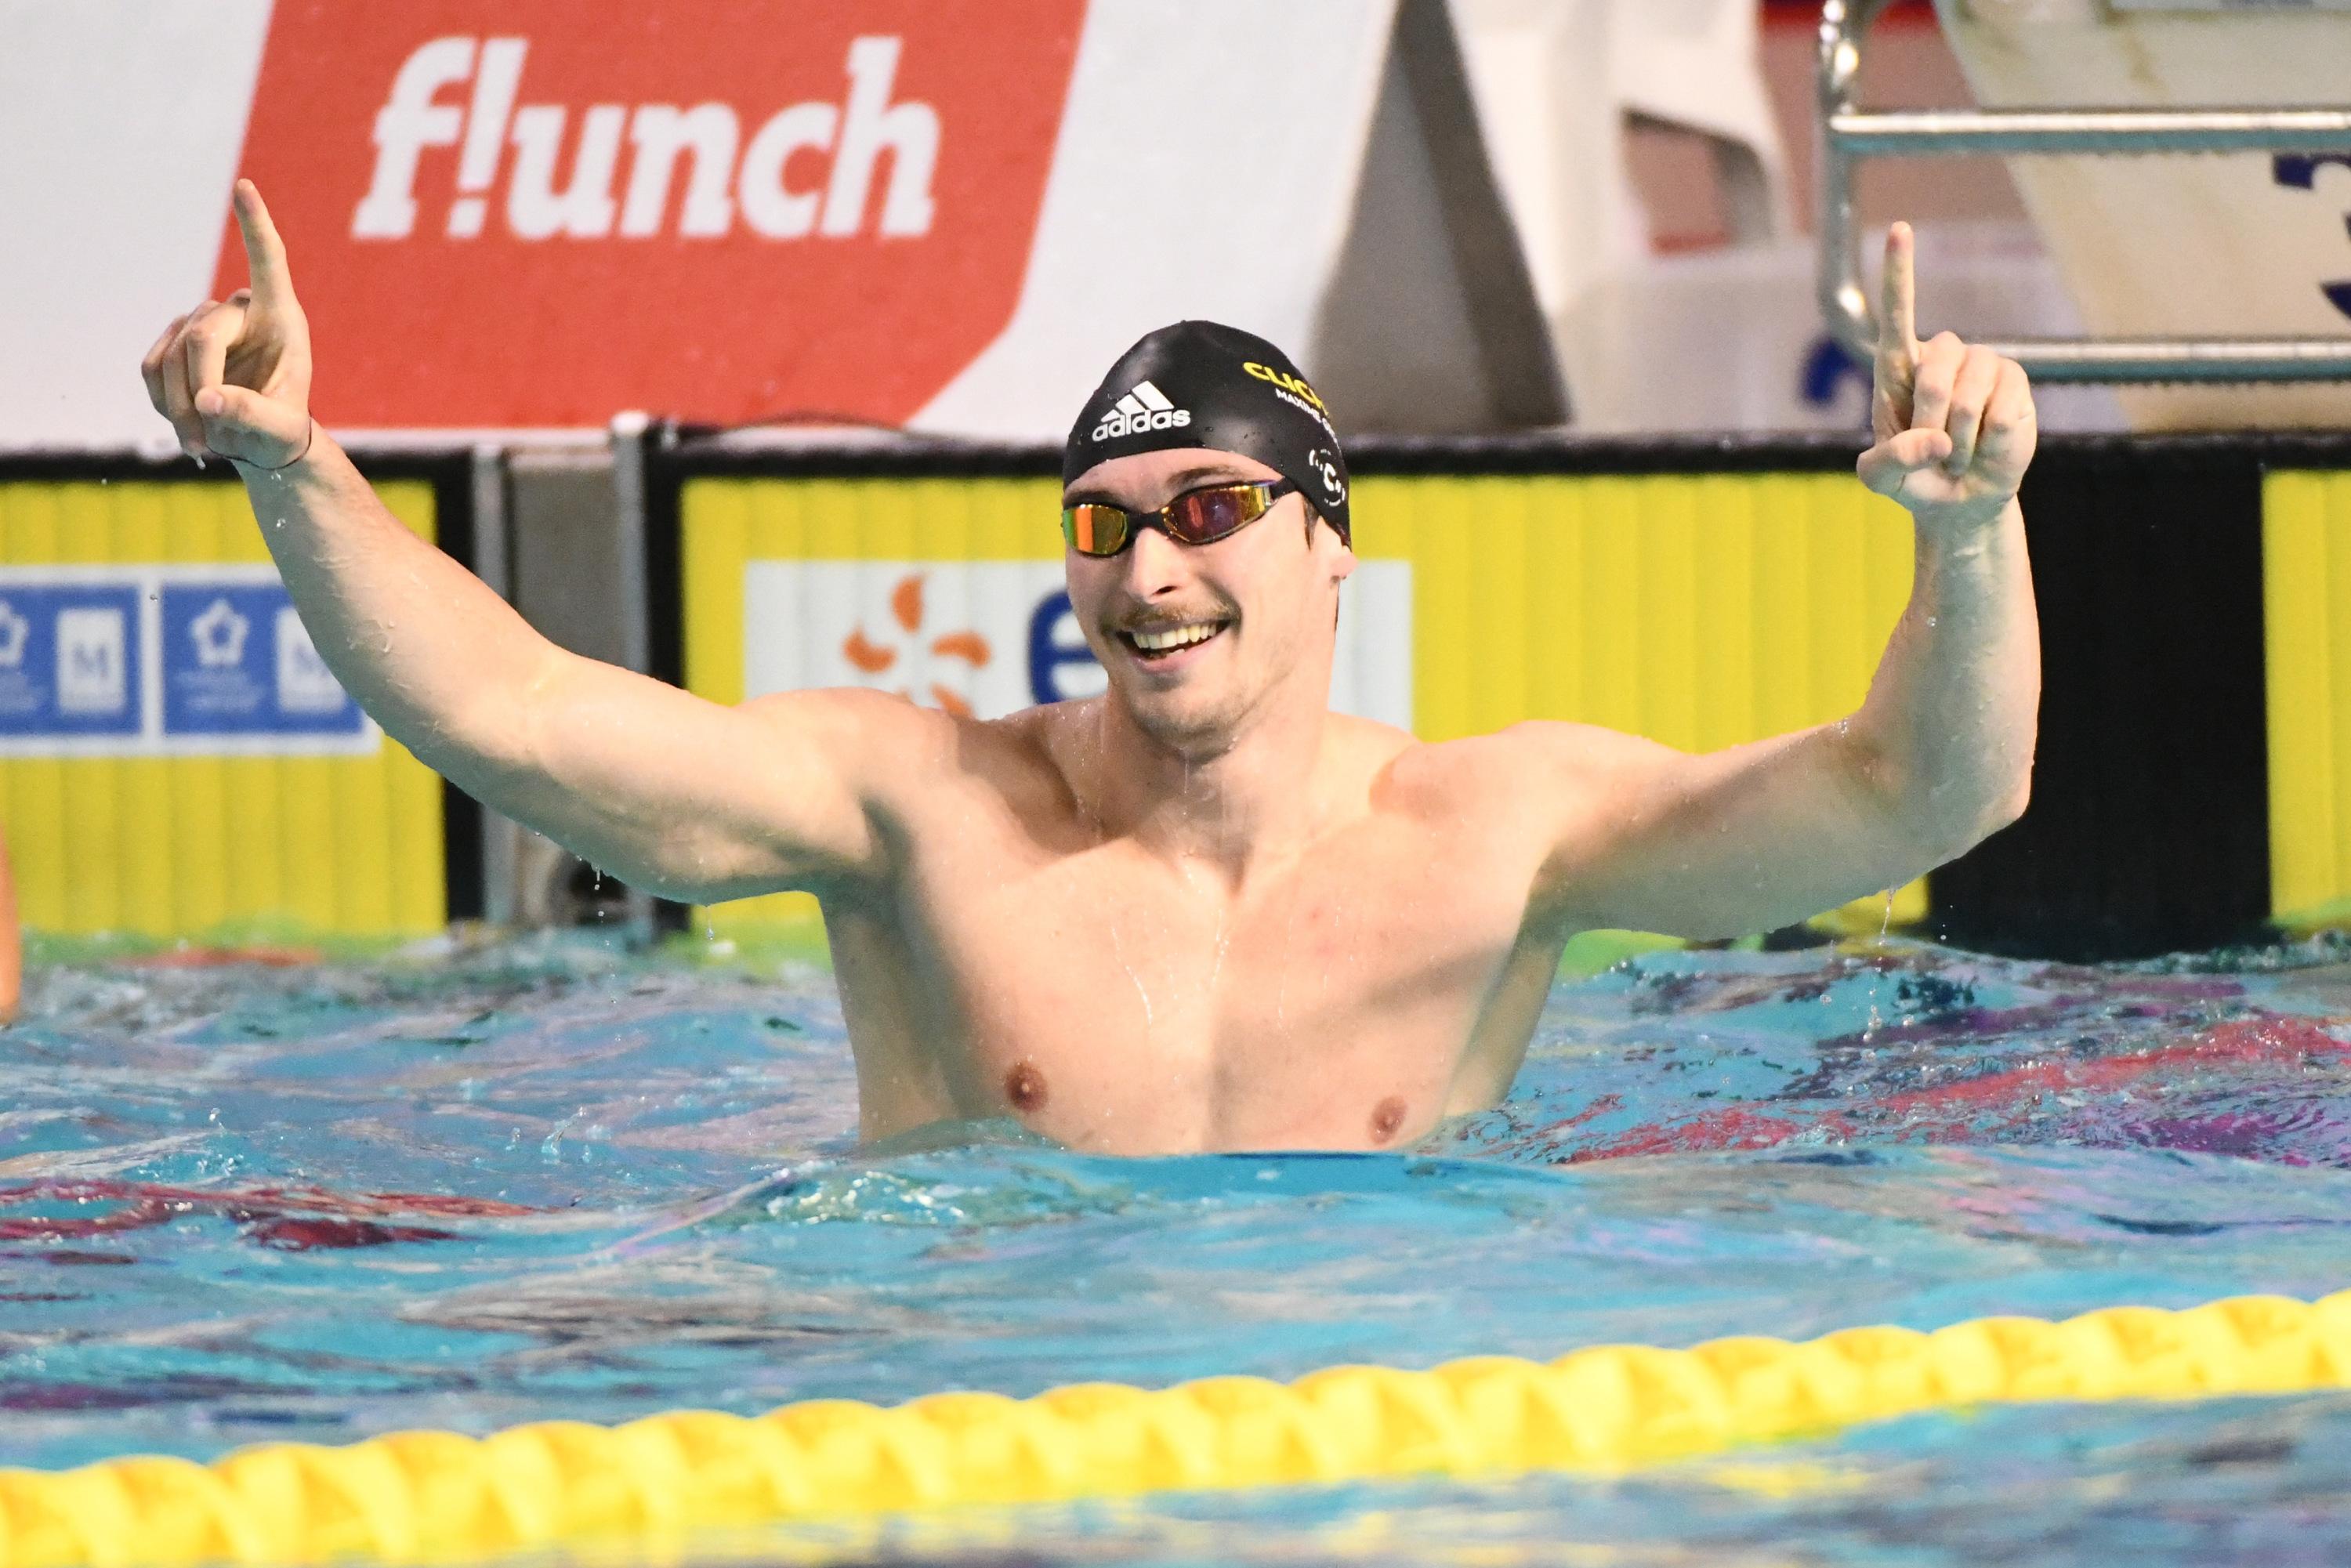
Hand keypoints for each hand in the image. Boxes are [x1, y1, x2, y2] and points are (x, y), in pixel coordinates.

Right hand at [140, 179, 313, 469]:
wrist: (259, 442)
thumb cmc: (281, 430)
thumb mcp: (279, 431)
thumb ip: (251, 414)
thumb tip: (206, 400)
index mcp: (281, 317)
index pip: (268, 263)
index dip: (255, 225)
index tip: (244, 186)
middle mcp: (239, 311)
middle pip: (202, 338)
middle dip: (200, 391)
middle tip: (210, 443)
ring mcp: (201, 323)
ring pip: (171, 358)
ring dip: (180, 409)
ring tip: (207, 447)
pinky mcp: (171, 343)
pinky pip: (152, 371)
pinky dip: (164, 406)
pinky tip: (189, 429)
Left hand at [1856, 222, 2036, 530]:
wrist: (1958, 500)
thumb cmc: (1912, 480)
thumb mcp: (1880, 480)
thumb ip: (1888, 462)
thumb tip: (1932, 440)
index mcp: (1898, 370)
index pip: (1897, 315)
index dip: (1899, 273)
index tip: (1899, 229)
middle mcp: (1941, 359)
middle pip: (1935, 373)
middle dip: (1931, 422)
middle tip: (1935, 452)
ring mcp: (1982, 367)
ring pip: (1970, 395)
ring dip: (1961, 438)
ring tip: (1958, 454)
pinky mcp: (2015, 384)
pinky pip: (2003, 411)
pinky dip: (1991, 442)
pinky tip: (1987, 447)